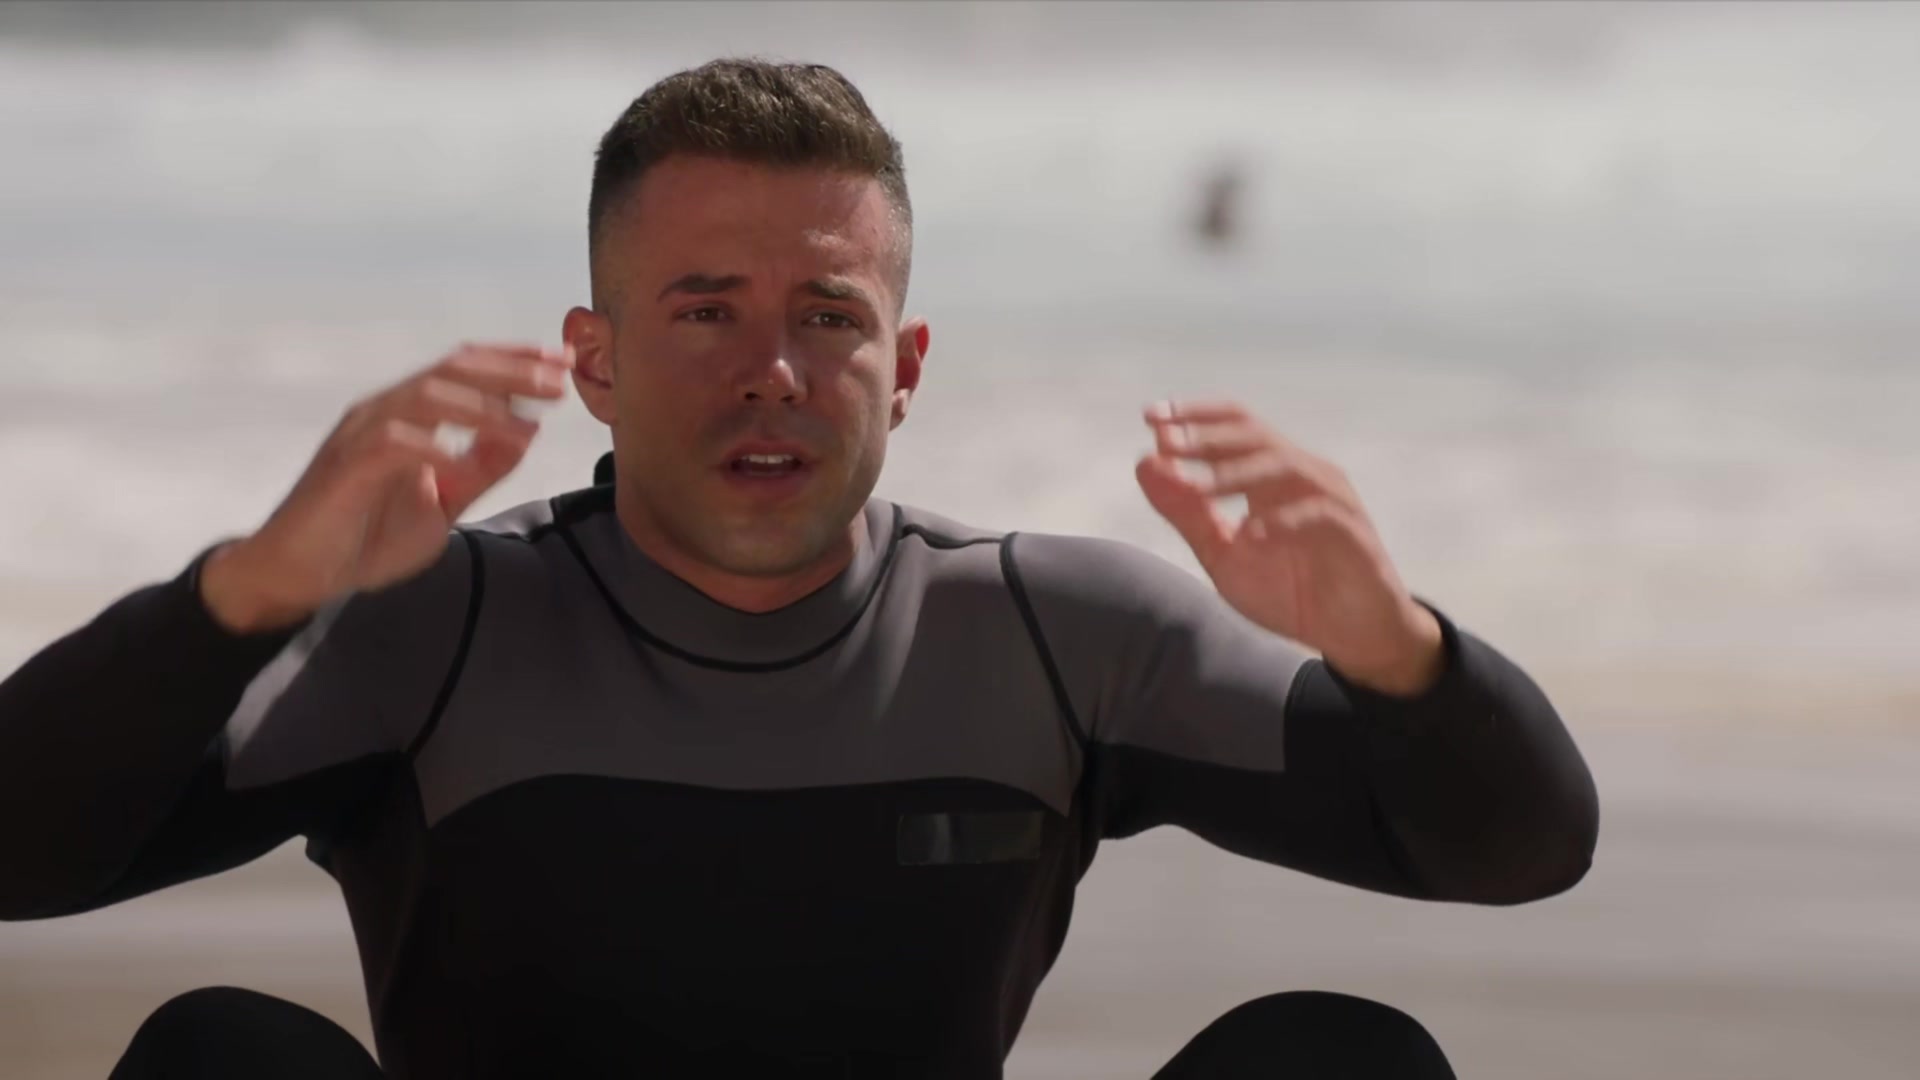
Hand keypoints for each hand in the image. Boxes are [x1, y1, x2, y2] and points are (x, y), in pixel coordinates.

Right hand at [199, 343, 573, 632]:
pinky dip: (434, 449)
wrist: (300, 574)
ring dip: (482, 405)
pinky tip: (464, 463)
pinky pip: (393, 444)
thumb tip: (527, 430)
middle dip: (510, 369)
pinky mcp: (345, 467)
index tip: (564, 360)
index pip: (466, 369)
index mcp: (410, 415)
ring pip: (426, 396)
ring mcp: (362, 434)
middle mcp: (385, 412)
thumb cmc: (368, 536)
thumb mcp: (445, 503)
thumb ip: (481, 468)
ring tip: (526, 420)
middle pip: (453, 370)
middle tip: (559, 375)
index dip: (514, 360)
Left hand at [1137, 401, 1443, 696]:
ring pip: (1283, 465)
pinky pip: (1317, 514)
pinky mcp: (1353, 532)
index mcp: (1271, 474)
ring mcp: (1331, 498)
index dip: (1194, 416)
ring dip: (1236, 474)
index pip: (1234, 425)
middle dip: (1207, 437)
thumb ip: (1187, 514)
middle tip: (1167, 441)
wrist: (1351, 637)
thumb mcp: (1224, 555)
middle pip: (1254, 435)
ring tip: (1196, 487)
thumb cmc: (1290, 590)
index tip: (1150, 416)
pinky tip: (1250, 535)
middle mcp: (1302, 474)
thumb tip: (1144, 462)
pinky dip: (1281, 521)